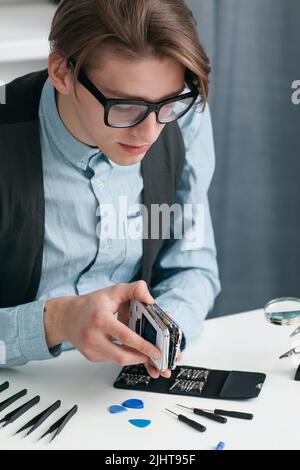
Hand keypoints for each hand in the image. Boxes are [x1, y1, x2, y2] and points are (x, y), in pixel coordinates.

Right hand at [45, 281, 170, 377]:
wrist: (67, 317)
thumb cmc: (93, 304)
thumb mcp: (114, 291)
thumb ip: (134, 289)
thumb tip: (151, 299)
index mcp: (100, 319)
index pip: (125, 336)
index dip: (143, 345)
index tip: (157, 351)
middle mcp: (93, 336)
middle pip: (121, 355)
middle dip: (142, 359)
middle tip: (157, 358)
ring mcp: (91, 349)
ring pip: (118, 360)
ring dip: (135, 359)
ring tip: (149, 356)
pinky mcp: (91, 357)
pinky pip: (112, 360)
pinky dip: (124, 356)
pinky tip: (132, 351)